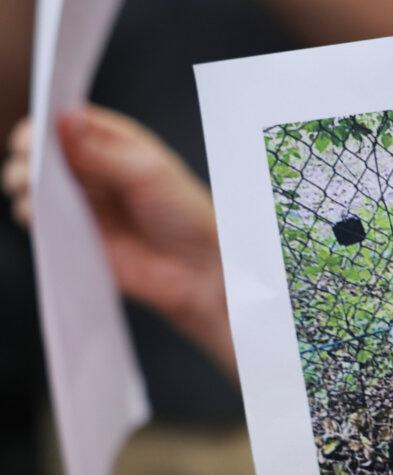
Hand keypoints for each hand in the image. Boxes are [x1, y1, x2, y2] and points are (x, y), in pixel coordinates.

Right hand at [2, 105, 235, 377]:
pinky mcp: (75, 232)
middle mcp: (90, 166)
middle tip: (31, 172)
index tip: (31, 140)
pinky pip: (39, 219)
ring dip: (24, 185)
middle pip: (40, 151)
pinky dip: (32, 215)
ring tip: (33, 192)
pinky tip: (39, 216)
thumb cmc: (185, 213)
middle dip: (28, 158)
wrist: (198, 267)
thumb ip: (101, 150)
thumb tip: (61, 118)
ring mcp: (81, 200)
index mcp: (110, 141)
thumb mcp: (147, 172)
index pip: (62, 121)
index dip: (42, 126)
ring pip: (32, 183)